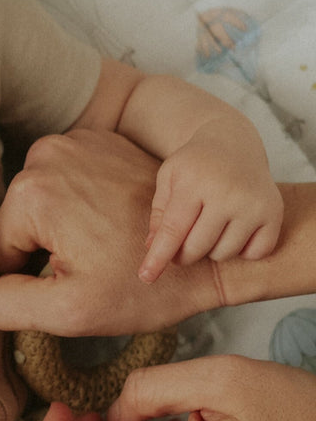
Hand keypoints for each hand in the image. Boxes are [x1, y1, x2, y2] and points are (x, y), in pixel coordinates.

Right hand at [0, 130, 218, 335]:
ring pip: (41, 202)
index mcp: (29, 193)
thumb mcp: (72, 312)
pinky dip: (82, 203)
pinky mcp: (99, 140)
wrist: (214, 251)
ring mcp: (74, 141)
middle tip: (92, 267)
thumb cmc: (147, 285)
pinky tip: (113, 222)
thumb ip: (9, 305)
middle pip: (17, 222)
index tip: (71, 284)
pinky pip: (67, 181)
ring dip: (62, 227)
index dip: (27, 280)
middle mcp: (45, 154)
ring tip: (105, 244)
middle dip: (45, 250)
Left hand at [140, 115, 282, 282]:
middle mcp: (228, 194)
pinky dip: (241, 250)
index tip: (146, 277)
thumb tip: (152, 248)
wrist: (233, 144)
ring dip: (211, 250)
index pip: (173, 230)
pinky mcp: (274, 214)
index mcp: (194, 183)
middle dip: (183, 254)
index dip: (158, 256)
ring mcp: (254, 205)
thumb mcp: (168, 179)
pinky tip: (233, 229)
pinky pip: (254, 254)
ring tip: (208, 226)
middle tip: (180, 245)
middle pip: (198, 247)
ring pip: (224, 254)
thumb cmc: (194, 165)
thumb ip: (159, 214)